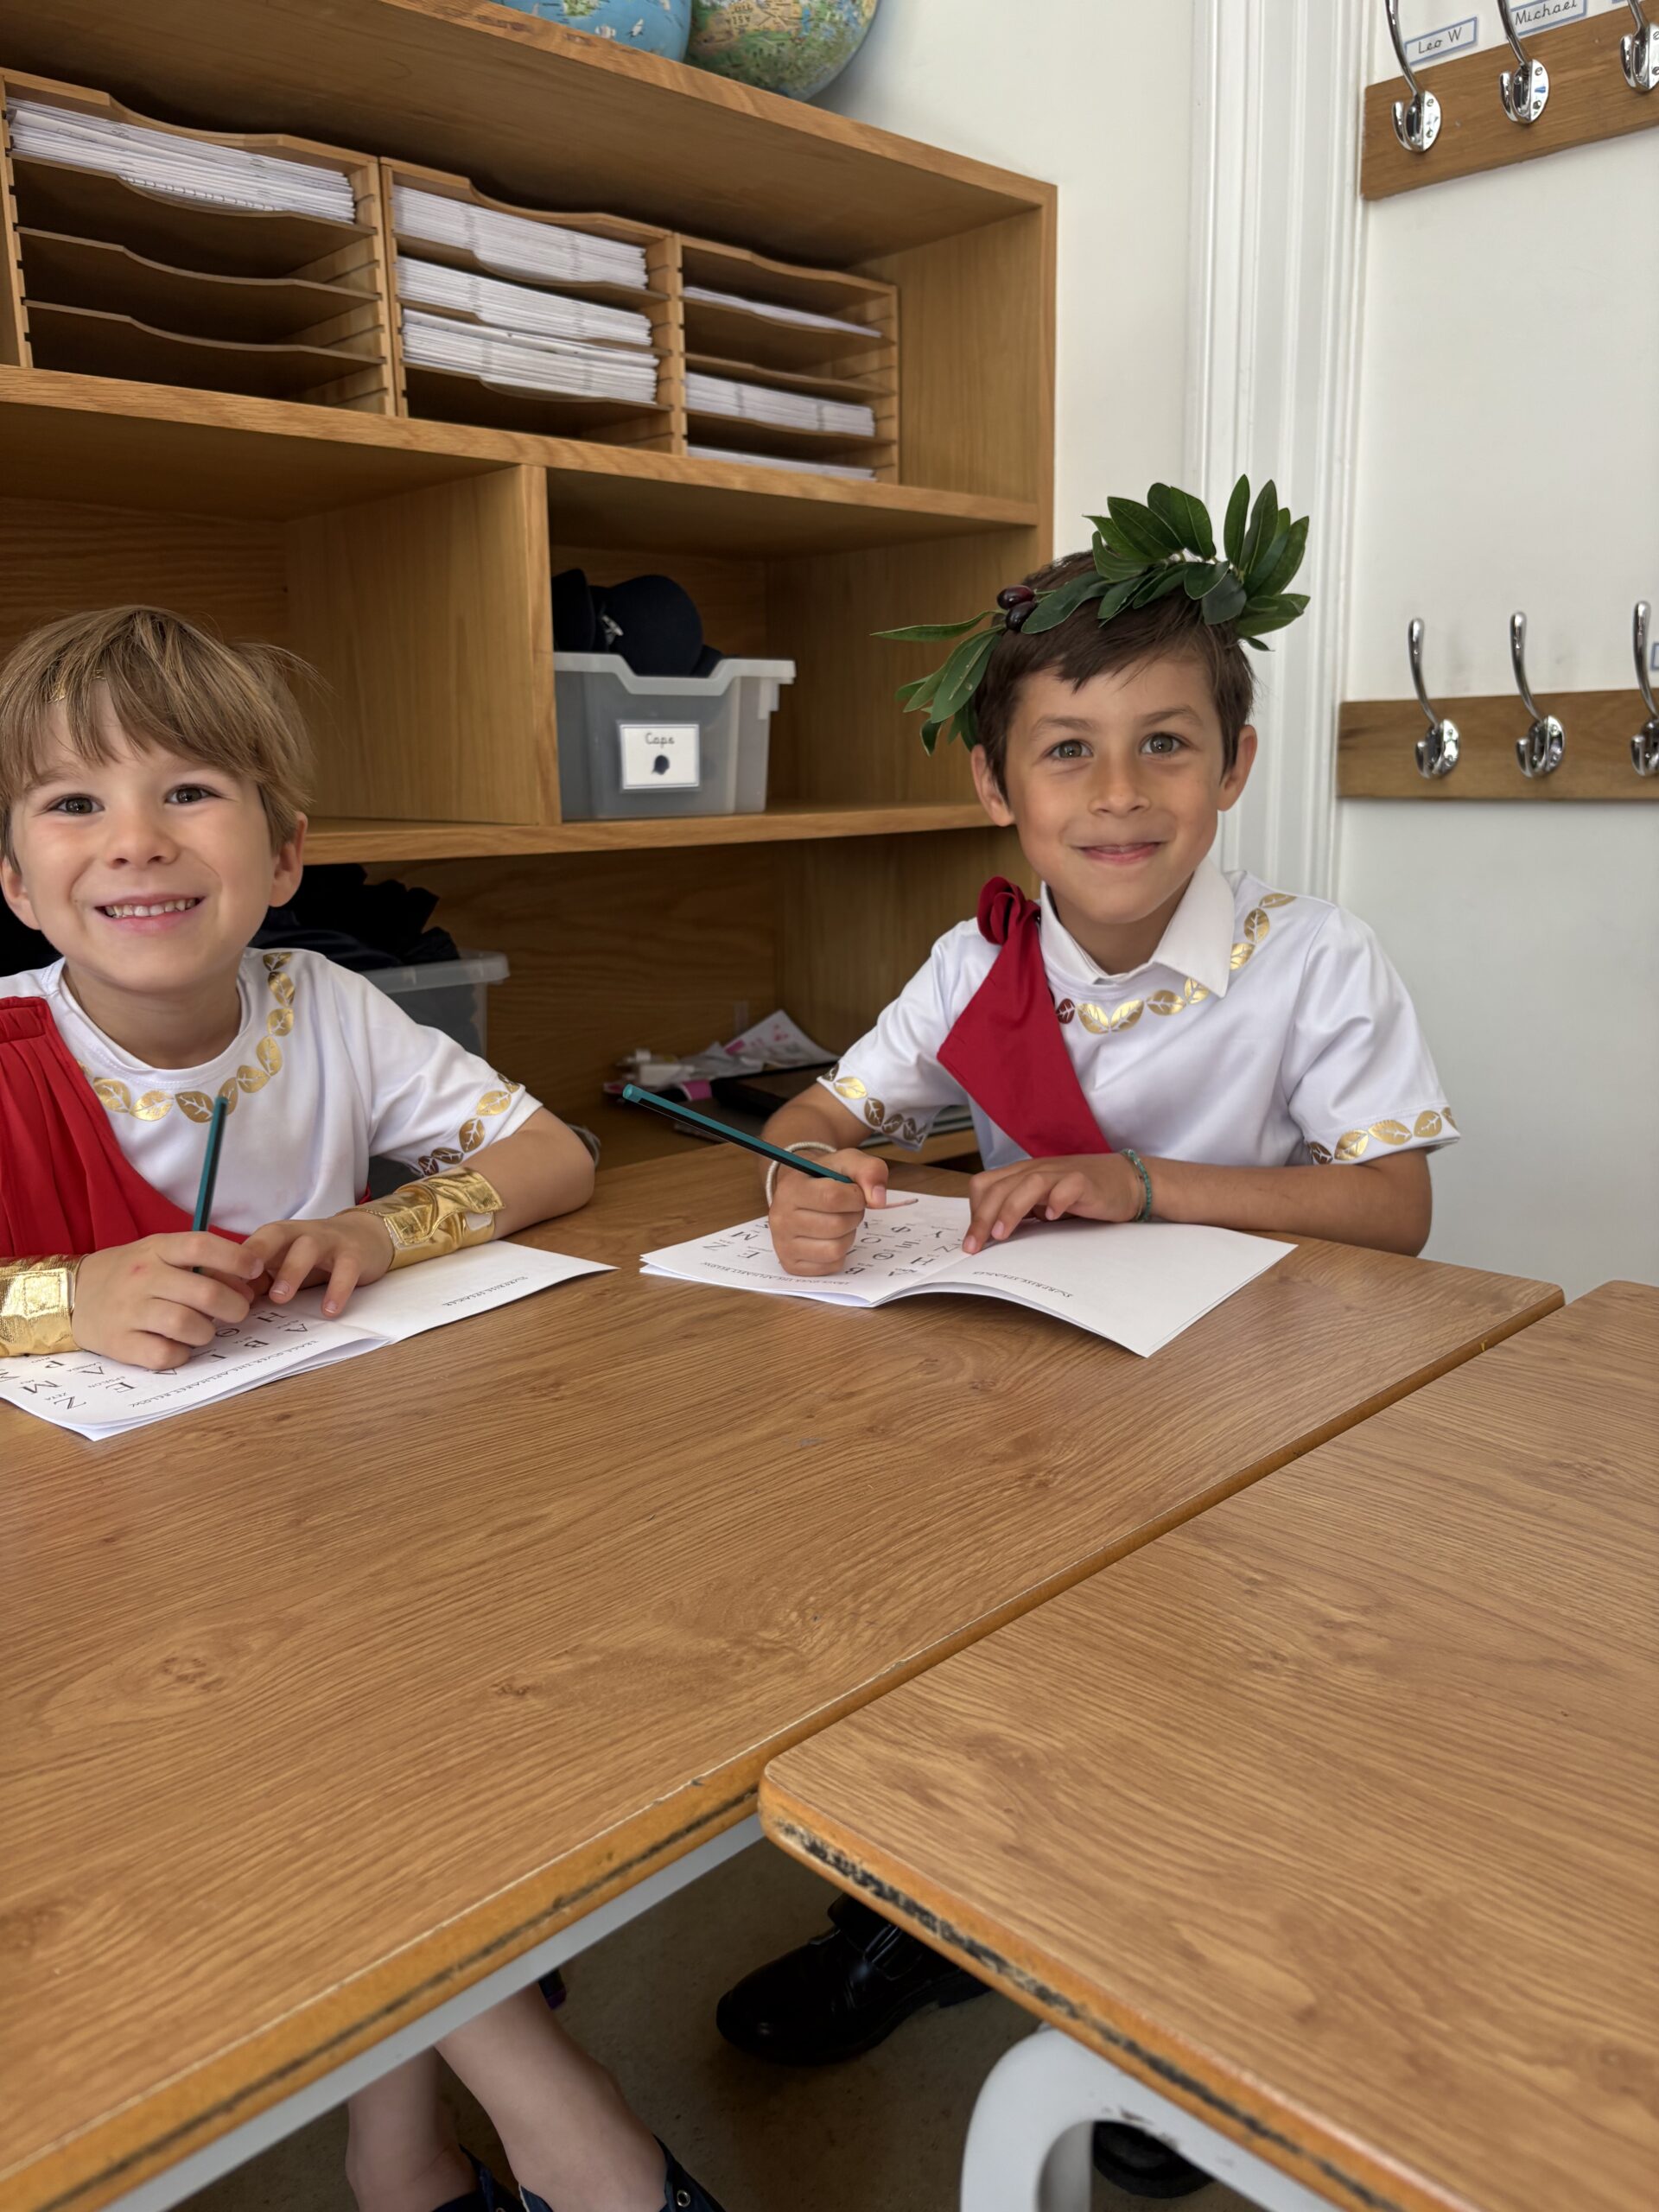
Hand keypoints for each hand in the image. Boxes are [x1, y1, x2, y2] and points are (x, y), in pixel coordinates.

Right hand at [73, 1233, 263, 1370]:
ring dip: (208, 1332)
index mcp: (157, 1249)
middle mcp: (143, 1277)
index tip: (256, 1269)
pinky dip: (182, 1354)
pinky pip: (165, 1355)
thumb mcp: (159, 1253)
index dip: (237, 1259)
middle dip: (235, 1306)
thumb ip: (199, 1262)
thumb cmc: (132, 1274)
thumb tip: (248, 1282)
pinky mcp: (120, 1343)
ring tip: (204, 1330)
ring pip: (188, 1325)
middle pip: (206, 1293)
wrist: (75, 1295)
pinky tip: (180, 1346)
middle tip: (237, 1311)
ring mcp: (130, 1311)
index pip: (202, 1246)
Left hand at [239, 1209, 394, 1316]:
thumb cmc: (317, 1256)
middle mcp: (300, 1234)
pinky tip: (329, 1310)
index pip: (250, 1244)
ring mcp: (329, 1242)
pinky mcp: (354, 1254)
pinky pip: (346, 1270)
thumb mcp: (286, 1264)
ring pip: (307, 1249)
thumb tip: (226, 1304)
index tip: (217, 1286)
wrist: (367, 1237)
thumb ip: (259, 1281)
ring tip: (280, 1298)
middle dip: (257, 1253)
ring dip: (292, 1271)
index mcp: (278, 1237)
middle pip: (275, 1234)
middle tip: (244, 1279)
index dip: (232, 1262)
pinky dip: (338, 1289)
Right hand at [768, 1148, 894, 1276]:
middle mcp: (781, 1218)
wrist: (799, 1192)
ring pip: (835, 1249)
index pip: (833, 1197)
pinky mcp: (791, 1264)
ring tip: (838, 1222)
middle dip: (853, 1216)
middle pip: (837, 1225)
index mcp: (791, 1189)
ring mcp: (783, 1244)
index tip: (855, 1193)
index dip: (856, 1196)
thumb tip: (878, 1200)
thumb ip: (869, 1170)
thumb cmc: (823, 1177)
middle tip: (847, 1208)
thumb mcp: (847, 1162)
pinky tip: (830, 1238)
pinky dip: (839, 1254)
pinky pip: (831, 1265)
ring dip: (847, 1236)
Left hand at [964, 1153, 1146, 1254]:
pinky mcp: (1085, 1181)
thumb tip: (991, 1236)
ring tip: (1001, 1234)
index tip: (974, 1240)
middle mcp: (1038, 1171)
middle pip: (1000, 1186)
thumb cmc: (1081, 1193)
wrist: (1127, 1180)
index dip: (975, 1211)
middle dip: (982, 1217)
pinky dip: (1057, 1200)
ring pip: (1029, 1183)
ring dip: (1010, 1209)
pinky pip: (1068, 1185)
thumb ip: (1020, 1211)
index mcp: (1023, 1175)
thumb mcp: (1043, 1202)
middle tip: (975, 1247)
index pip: (986, 1185)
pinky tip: (1052, 1217)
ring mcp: (1062, 1173)